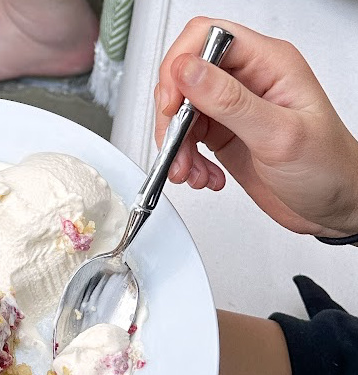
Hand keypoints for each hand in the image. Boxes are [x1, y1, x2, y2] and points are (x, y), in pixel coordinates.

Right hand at [155, 17, 357, 237]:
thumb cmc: (326, 168)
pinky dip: (186, 161)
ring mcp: (234, 109)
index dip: (180, 67)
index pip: (207, 37)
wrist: (335, 205)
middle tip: (176, 146)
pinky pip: (188, 140)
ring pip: (182, 113)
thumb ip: (229, 101)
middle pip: (185, 77)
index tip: (172, 104)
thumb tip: (187, 71)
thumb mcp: (278, 134)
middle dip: (173, 116)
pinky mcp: (225, 135)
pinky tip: (204, 176)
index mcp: (269, 64)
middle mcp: (249, 81)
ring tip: (190, 171)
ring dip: (177, 146)